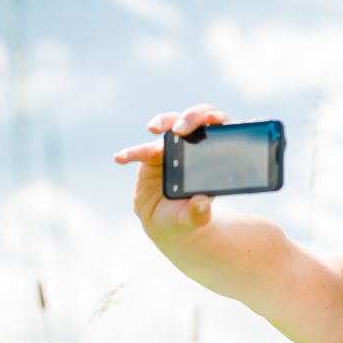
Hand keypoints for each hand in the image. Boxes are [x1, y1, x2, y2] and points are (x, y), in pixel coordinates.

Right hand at [113, 104, 228, 239]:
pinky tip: (121, 158)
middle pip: (194, 119)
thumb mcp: (192, 220)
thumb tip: (202, 202)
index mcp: (212, 158)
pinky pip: (141, 150)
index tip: (213, 119)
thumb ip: (198, 213)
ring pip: (169, 124)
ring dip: (163, 122)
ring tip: (154, 129)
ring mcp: (172, 148)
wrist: (165, 224)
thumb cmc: (185, 218)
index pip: (220, 130)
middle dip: (189, 118)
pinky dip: (131, 152)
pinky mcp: (151, 155)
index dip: (218, 119)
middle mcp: (193, 148)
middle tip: (179, 130)